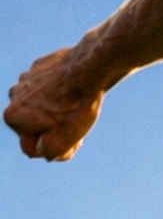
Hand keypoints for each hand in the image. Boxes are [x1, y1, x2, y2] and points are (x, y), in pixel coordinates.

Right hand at [5, 46, 107, 160]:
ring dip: (56, 114)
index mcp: (13, 116)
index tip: (75, 143)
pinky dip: (60, 95)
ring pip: (41, 108)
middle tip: (77, 127)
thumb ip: (52, 151)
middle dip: (54, 132)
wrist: (92, 66)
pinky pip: (48, 90)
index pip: (32, 149)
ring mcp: (25, 80)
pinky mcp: (39, 68)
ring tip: (76, 109)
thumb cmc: (79, 103)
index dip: (56, 150)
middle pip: (35, 128)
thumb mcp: (68, 137)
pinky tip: (74, 92)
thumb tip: (44, 152)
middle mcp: (13, 96)